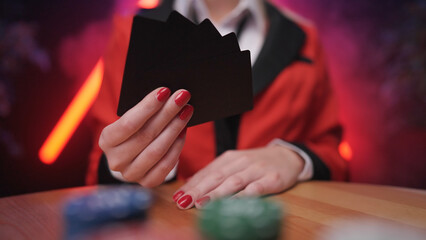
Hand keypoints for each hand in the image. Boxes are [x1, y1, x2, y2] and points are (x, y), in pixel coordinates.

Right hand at [99, 87, 192, 186]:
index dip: (147, 107)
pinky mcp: (147, 182)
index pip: (128, 123)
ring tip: (186, 111)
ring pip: (157, 150)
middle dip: (167, 113)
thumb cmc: (134, 130)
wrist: (132, 156)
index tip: (164, 91)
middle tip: (182, 96)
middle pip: (145, 135)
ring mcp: (131, 174)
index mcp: (106, 140)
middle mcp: (116, 160)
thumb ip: (144, 110)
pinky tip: (184, 131)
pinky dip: (177, 146)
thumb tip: (166, 94)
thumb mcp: (131, 119)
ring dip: (174, 128)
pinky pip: (166, 165)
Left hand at [172, 145, 304, 208]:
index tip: (177, 196)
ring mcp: (257, 170)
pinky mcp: (272, 179)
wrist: (287, 156)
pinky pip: (256, 188)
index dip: (192, 184)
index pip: (207, 172)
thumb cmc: (256, 163)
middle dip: (198, 190)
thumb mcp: (234, 164)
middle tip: (183, 202)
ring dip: (216, 193)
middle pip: (216, 177)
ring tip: (202, 203)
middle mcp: (241, 162)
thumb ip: (215, 173)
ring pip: (233, 182)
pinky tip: (233, 203)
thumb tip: (190, 186)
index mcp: (229, 158)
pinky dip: (243, 196)